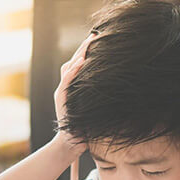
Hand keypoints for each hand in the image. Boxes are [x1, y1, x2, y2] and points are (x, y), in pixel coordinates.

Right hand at [52, 33, 97, 158]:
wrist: (72, 144)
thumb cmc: (86, 129)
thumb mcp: (94, 109)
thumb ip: (99, 97)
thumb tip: (118, 88)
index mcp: (73, 88)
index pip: (78, 64)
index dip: (87, 52)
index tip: (100, 41)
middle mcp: (65, 88)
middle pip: (73, 61)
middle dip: (84, 48)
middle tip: (96, 35)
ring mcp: (62, 93)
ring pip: (68, 68)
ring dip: (79, 54)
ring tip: (90, 43)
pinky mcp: (61, 100)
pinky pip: (66, 81)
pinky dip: (73, 71)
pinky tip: (81, 62)